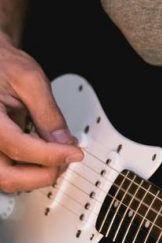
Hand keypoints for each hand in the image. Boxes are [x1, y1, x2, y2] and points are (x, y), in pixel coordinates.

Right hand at [0, 34, 81, 191]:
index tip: (74, 153)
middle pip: (6, 176)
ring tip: (58, 157)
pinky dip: (27, 169)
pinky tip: (45, 156)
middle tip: (66, 161)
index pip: (18, 147)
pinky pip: (7, 169)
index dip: (51, 155)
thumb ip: (47, 113)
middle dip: (42, 175)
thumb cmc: (3, 64)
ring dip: (35, 176)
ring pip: (6, 178)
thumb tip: (64, 142)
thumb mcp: (30, 80)